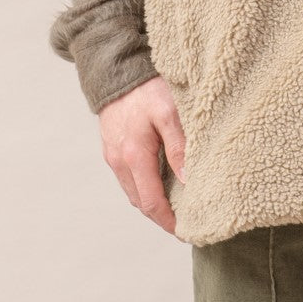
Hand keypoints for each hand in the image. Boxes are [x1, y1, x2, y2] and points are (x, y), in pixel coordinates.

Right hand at [99, 75, 186, 236]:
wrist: (116, 69)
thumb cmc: (146, 88)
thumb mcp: (169, 113)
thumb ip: (179, 147)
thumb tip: (190, 181)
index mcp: (133, 156)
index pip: (151, 203)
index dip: (169, 222)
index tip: (187, 231)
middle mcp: (119, 162)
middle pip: (141, 202)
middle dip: (162, 216)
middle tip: (187, 223)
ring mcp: (112, 156)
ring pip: (134, 190)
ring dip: (153, 202)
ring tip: (178, 207)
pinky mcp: (112, 148)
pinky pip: (129, 177)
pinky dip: (145, 186)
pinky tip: (162, 182)